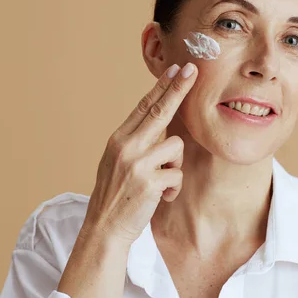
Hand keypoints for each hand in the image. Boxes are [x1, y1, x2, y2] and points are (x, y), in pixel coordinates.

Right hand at [81, 62, 197, 245]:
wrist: (105, 227)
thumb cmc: (115, 194)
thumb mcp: (118, 161)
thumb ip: (135, 142)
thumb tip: (159, 121)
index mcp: (118, 139)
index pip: (143, 107)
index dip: (161, 87)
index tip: (174, 69)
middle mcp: (126, 147)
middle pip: (159, 111)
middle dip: (178, 89)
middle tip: (192, 69)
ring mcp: (137, 163)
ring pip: (176, 147)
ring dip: (174, 166)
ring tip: (161, 182)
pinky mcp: (150, 182)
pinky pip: (177, 174)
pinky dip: (173, 188)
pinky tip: (161, 197)